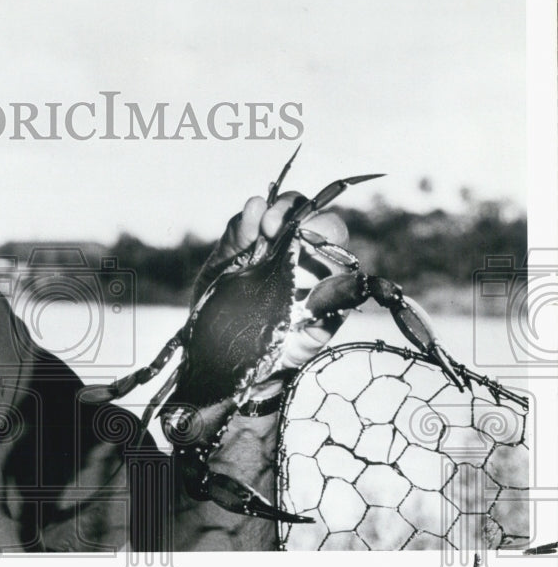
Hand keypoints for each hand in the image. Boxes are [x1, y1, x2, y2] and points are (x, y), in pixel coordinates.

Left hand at [191, 192, 351, 399]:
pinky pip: (347, 297)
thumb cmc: (220, 311)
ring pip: (342, 257)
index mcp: (278, 244)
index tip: (266, 222)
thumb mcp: (218, 271)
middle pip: (329, 227)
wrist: (220, 363)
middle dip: (311, 221)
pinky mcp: (327, 319)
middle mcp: (304, 261)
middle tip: (276, 232)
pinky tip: (310, 291)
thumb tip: (255, 204)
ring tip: (289, 260)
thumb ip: (236, 238)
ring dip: (322, 251)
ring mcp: (319, 289)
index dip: (287, 207)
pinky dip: (339, 287)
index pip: (298, 210)